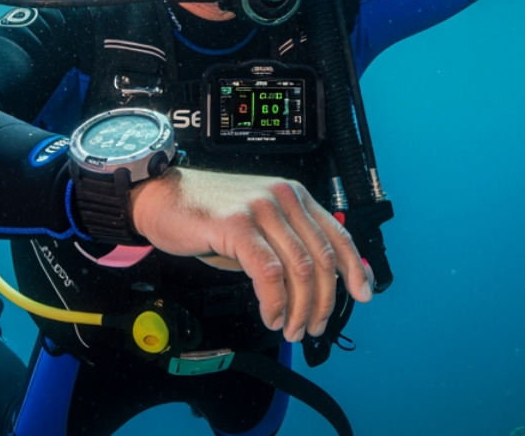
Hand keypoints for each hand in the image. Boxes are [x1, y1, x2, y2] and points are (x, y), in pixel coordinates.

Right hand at [129, 168, 374, 341]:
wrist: (162, 197)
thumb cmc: (207, 215)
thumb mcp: (258, 227)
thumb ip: (287, 246)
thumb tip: (319, 282)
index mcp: (295, 196)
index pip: (339, 234)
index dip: (355, 268)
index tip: (363, 295)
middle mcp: (284, 198)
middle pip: (322, 258)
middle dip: (323, 301)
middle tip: (313, 327)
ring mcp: (261, 209)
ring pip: (300, 268)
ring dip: (299, 308)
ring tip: (290, 328)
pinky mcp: (237, 224)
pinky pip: (268, 271)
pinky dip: (275, 301)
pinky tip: (271, 315)